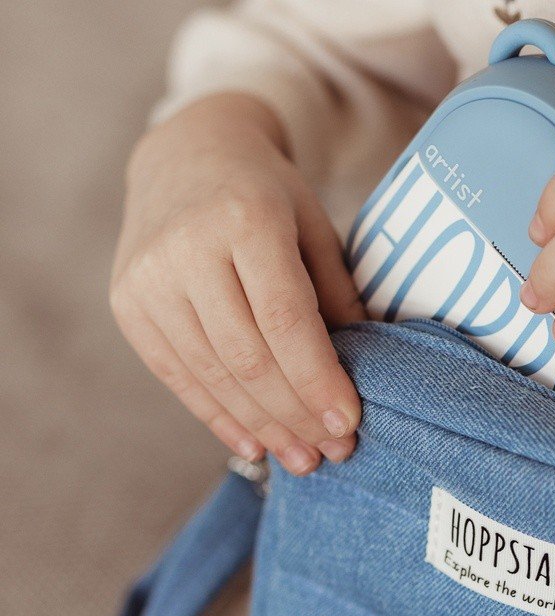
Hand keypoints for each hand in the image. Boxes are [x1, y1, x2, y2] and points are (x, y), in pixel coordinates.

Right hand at [110, 92, 364, 473]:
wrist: (187, 155)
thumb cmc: (268, 195)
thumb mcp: (315, 228)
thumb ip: (337, 296)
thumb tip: (365, 374)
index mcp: (244, 219)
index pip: (286, 321)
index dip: (318, 381)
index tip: (348, 423)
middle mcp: (186, 249)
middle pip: (249, 357)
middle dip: (296, 414)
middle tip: (334, 451)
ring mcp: (147, 279)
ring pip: (214, 374)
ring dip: (263, 427)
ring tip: (303, 459)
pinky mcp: (127, 305)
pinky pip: (178, 376)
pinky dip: (219, 417)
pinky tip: (255, 445)